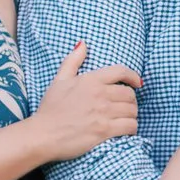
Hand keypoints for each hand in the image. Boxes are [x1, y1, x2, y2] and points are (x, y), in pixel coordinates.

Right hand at [30, 43, 143, 162]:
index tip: (137, 83)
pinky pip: (130, 126)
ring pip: (132, 111)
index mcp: (91, 80)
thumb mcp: (59, 80)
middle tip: (125, 107)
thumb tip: (83, 44)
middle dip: (130, 101)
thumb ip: (73, 61)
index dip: (133, 76)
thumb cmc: (49, 109)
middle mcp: (99, 94)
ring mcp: (103, 113)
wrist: (42, 135)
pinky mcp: (104, 131)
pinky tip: (125, 130)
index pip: (121, 71)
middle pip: (130, 94)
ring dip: (131, 115)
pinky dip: (131, 128)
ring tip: (125, 119)